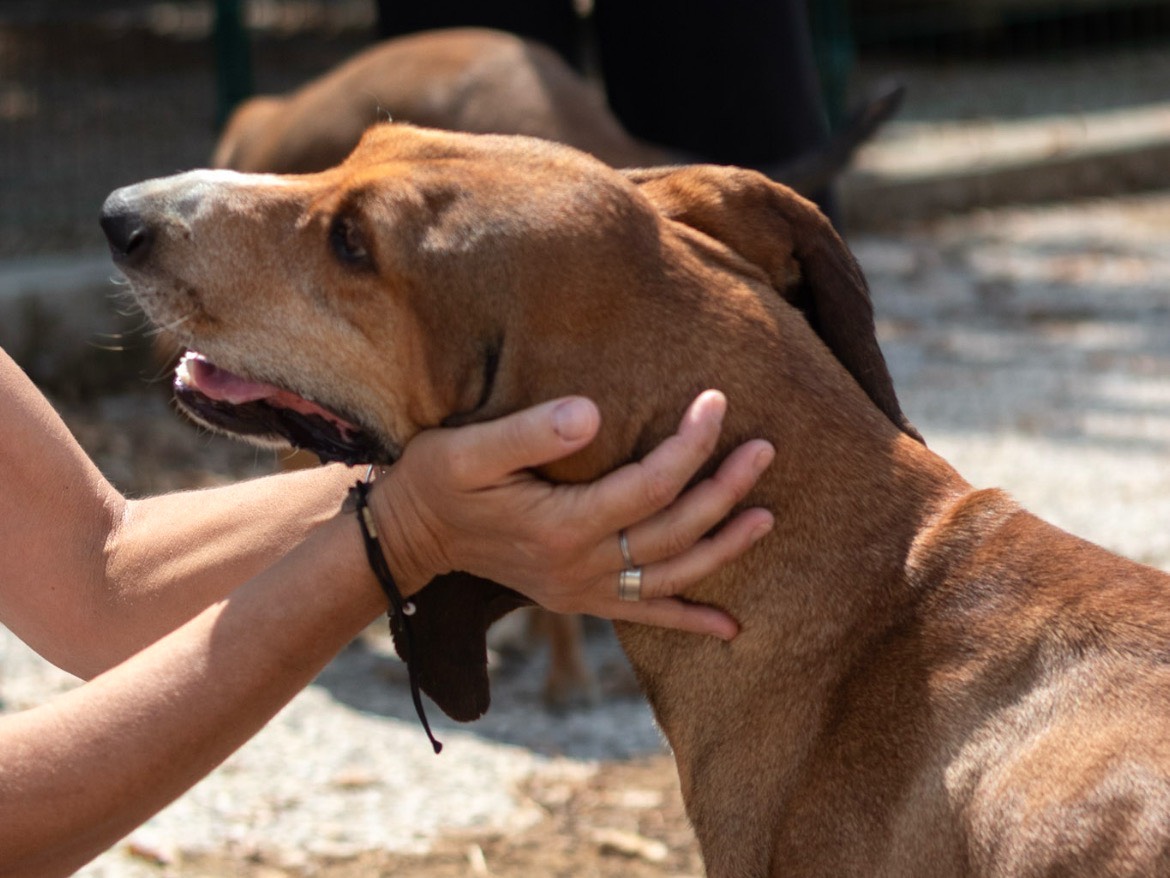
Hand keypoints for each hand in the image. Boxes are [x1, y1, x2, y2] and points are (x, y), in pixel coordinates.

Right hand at [371, 390, 773, 639]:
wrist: (411, 536)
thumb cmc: (437, 481)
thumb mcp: (469, 448)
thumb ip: (531, 431)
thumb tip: (594, 412)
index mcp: (561, 524)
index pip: (649, 485)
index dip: (690, 444)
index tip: (717, 402)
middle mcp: (580, 565)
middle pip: (673, 529)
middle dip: (725, 489)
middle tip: (764, 449)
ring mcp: (582, 588)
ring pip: (671, 573)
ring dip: (723, 548)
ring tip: (767, 517)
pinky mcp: (580, 597)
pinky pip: (645, 613)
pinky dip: (689, 622)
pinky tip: (730, 629)